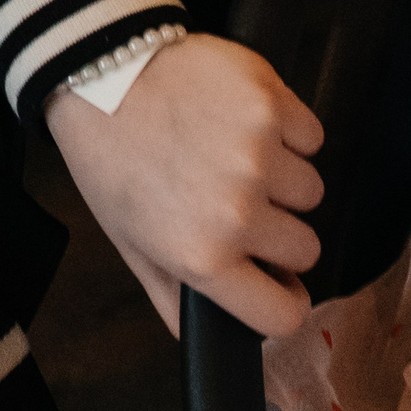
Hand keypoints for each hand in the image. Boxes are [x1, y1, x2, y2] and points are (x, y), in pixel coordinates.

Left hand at [45, 34, 322, 337]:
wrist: (98, 69)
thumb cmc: (110, 157)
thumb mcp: (128, 240)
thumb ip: (171, 298)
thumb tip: (205, 340)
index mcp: (201, 255)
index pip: (285, 314)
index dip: (280, 297)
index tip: (271, 278)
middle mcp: (237, 211)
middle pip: (305, 248)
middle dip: (279, 230)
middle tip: (239, 200)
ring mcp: (259, 154)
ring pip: (312, 191)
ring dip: (284, 177)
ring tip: (235, 154)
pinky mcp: (271, 101)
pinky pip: (311, 136)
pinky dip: (289, 130)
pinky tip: (246, 120)